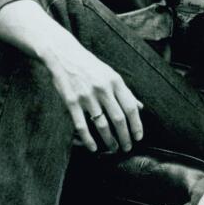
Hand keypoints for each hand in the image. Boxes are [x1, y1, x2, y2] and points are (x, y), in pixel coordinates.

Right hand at [43, 35, 143, 152]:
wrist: (64, 55)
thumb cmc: (90, 66)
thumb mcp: (110, 74)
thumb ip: (125, 92)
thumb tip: (140, 107)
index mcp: (115, 81)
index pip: (130, 107)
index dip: (136, 125)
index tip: (138, 137)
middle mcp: (103, 89)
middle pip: (118, 118)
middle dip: (125, 136)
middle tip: (127, 148)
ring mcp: (86, 96)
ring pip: (102, 124)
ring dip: (109, 140)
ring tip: (114, 148)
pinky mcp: (71, 102)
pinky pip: (82, 125)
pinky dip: (88, 139)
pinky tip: (94, 148)